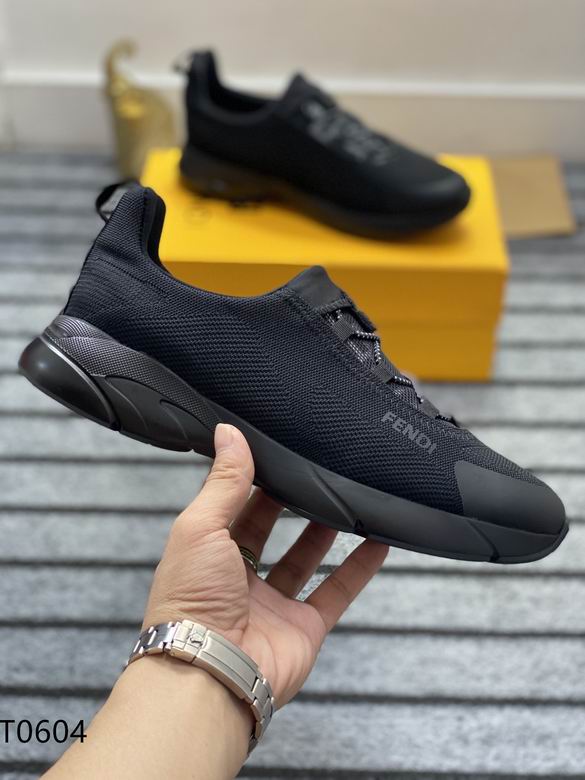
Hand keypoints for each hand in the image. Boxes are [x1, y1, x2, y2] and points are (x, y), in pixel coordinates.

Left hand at [143, 423, 387, 705]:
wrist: (209, 674)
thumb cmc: (190, 601)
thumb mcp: (200, 527)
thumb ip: (223, 481)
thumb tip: (228, 432)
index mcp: (206, 552)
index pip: (233, 505)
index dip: (252, 478)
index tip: (275, 448)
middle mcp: (238, 577)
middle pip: (269, 529)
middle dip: (289, 499)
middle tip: (313, 466)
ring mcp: (273, 603)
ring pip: (305, 558)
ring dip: (325, 528)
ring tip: (346, 494)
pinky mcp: (304, 627)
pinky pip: (337, 592)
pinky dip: (359, 568)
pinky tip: (378, 540)